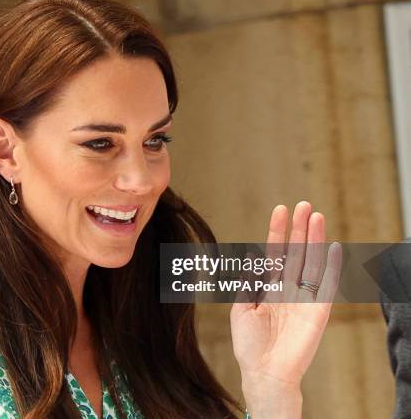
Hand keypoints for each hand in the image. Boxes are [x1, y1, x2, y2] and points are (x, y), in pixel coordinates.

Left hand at [230, 201, 341, 417]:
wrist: (264, 372)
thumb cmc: (249, 344)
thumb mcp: (241, 309)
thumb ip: (248, 283)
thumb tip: (251, 256)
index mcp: (269, 287)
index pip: (276, 252)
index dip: (278, 231)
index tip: (281, 209)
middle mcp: (288, 289)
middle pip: (297, 252)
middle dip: (300, 228)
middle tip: (303, 204)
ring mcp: (305, 298)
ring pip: (312, 262)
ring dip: (315, 239)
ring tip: (316, 215)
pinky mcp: (319, 311)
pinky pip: (327, 284)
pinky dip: (331, 266)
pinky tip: (333, 246)